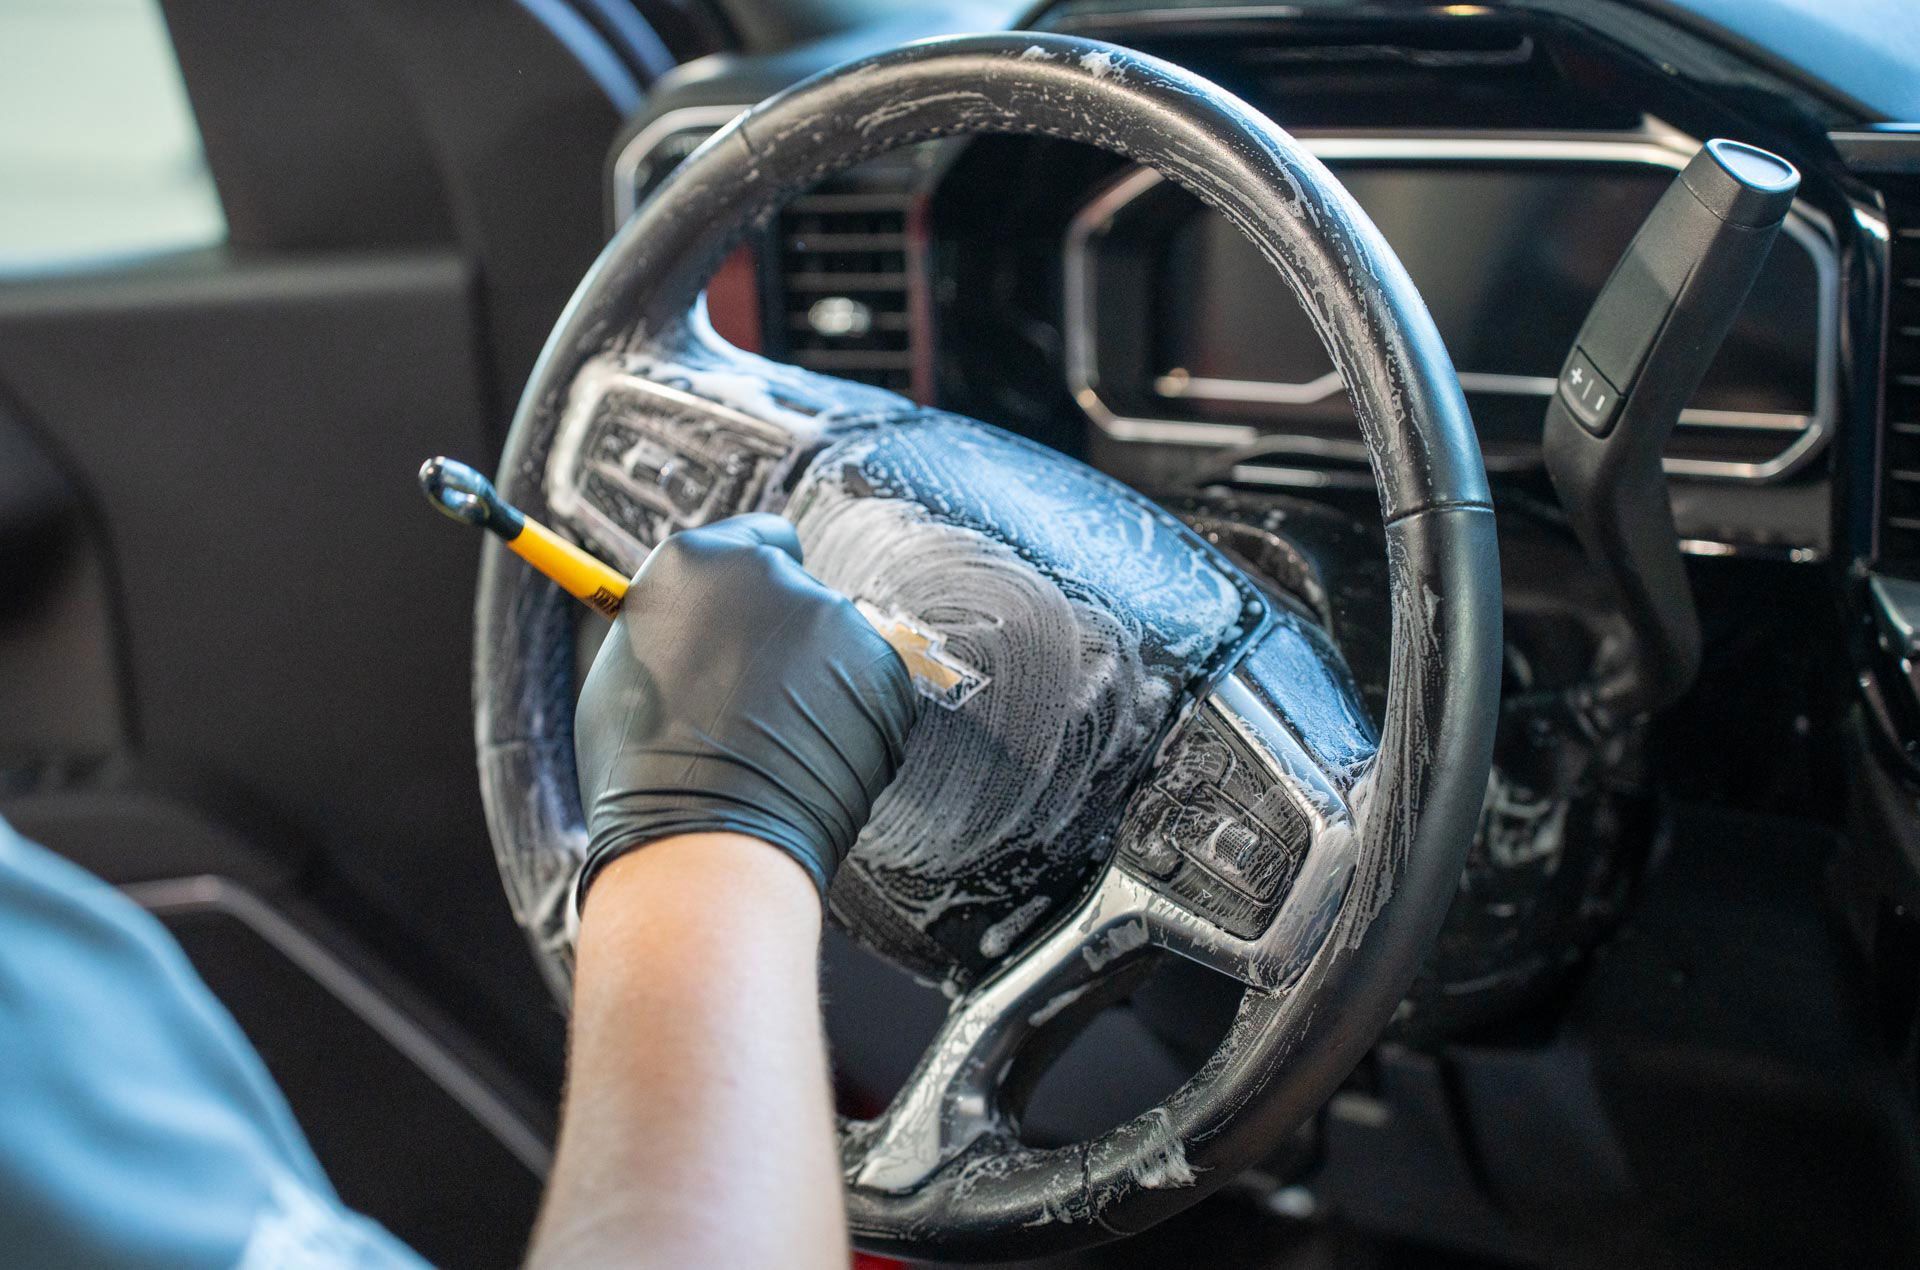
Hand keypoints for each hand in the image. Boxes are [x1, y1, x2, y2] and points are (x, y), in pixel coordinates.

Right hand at [573, 514, 916, 904]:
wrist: (705, 842)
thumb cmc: (643, 773)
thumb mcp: (629, 673)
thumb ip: (674, 626)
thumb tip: (700, 621)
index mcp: (697, 560)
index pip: (753, 538)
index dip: (756, 581)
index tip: (757, 613)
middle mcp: (772, 574)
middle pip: (796, 592)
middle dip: (785, 638)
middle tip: (757, 705)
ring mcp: (834, 620)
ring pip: (833, 649)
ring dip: (817, 686)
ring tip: (775, 750)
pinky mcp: (883, 671)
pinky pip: (868, 692)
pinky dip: (851, 723)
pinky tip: (811, 765)